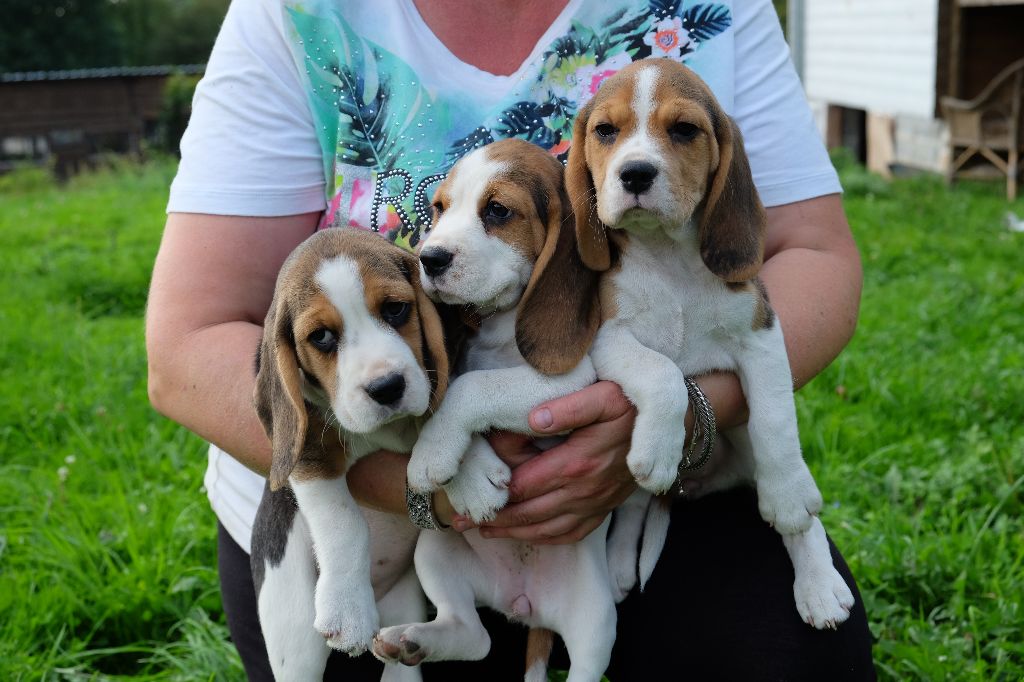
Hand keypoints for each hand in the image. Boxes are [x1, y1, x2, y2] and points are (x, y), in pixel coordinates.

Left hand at [461, 381, 637, 543]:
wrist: (671, 427)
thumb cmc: (632, 405)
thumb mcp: (603, 395)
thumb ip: (569, 407)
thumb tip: (534, 419)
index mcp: (577, 462)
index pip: (523, 484)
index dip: (493, 493)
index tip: (466, 495)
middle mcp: (584, 491)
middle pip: (528, 512)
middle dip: (492, 518)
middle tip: (460, 521)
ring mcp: (595, 503)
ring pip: (546, 528)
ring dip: (513, 532)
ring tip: (484, 532)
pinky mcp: (604, 509)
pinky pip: (571, 533)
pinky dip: (546, 538)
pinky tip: (528, 535)